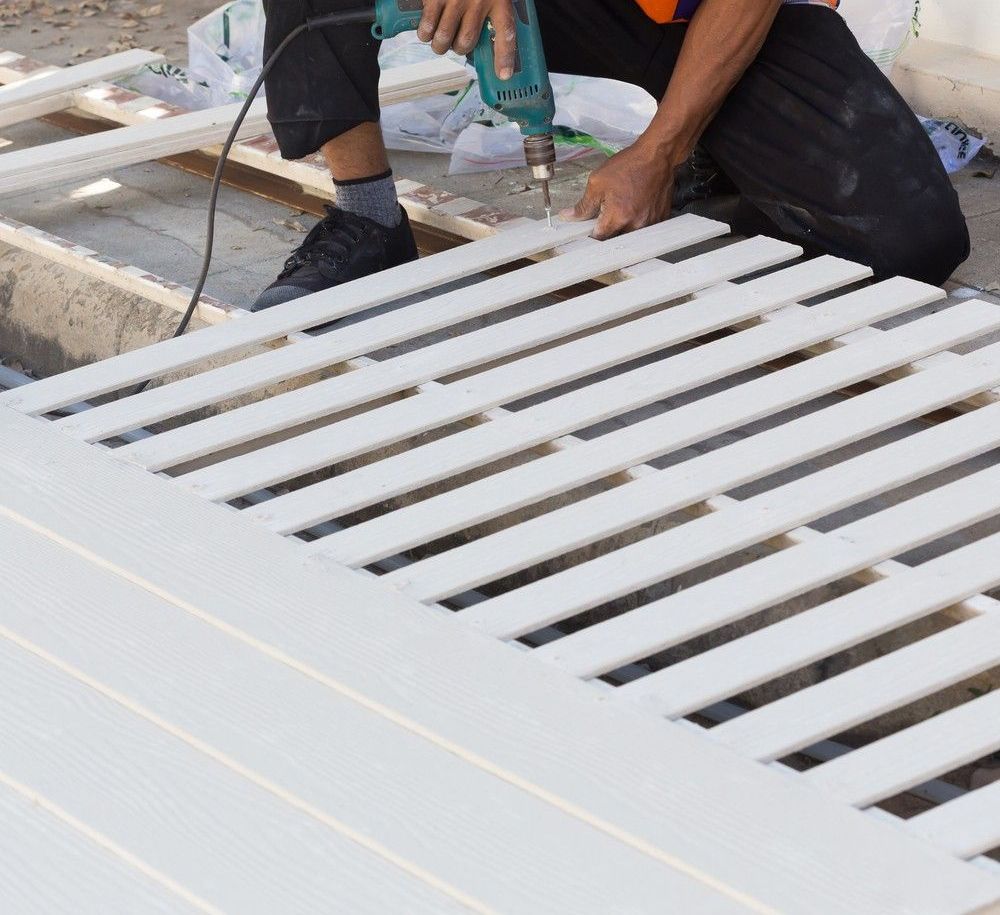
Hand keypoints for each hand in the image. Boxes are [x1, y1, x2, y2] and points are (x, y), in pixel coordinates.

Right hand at [417, 0, 516, 79]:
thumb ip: (492, 5)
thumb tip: (485, 31)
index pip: (506, 33)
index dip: (505, 57)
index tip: (504, 75)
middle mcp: (479, 1)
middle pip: (466, 43)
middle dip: (457, 50)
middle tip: (454, 44)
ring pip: (444, 39)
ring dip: (439, 46)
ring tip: (438, 42)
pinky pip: (427, 27)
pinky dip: (424, 34)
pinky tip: (426, 31)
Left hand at [562, 140, 676, 239]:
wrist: (657, 155)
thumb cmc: (628, 165)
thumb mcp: (598, 182)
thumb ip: (583, 206)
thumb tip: (568, 217)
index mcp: (618, 217)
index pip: (599, 239)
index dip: (592, 234)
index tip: (591, 226)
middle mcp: (636, 225)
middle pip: (616, 239)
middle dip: (609, 230)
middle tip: (607, 213)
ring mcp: (650, 223)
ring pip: (631, 235)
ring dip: (623, 227)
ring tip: (623, 207)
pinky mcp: (660, 219)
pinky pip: (645, 228)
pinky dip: (638, 222)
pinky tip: (636, 206)